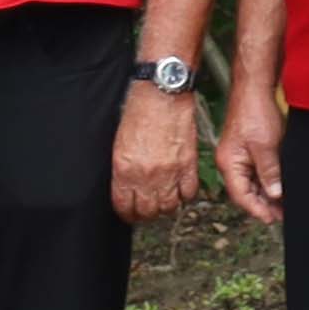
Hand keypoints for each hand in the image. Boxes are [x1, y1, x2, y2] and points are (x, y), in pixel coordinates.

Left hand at [109, 79, 197, 223]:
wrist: (162, 95)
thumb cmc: (140, 112)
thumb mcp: (119, 144)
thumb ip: (122, 170)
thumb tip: (126, 187)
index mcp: (125, 170)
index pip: (124, 206)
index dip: (126, 214)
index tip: (129, 213)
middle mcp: (147, 175)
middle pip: (148, 212)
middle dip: (145, 214)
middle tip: (146, 210)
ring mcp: (170, 172)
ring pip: (169, 207)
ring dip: (166, 207)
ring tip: (164, 202)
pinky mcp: (188, 165)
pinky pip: (189, 193)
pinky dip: (185, 195)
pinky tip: (180, 190)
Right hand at [217, 84, 284, 225]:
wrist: (255, 88)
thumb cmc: (255, 112)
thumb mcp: (265, 147)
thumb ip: (269, 172)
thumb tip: (275, 193)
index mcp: (230, 163)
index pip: (241, 196)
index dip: (257, 209)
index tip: (272, 219)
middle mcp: (231, 162)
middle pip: (245, 192)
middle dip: (263, 205)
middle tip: (282, 215)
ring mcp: (239, 156)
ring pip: (252, 183)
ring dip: (267, 194)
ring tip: (283, 205)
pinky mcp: (248, 149)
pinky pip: (256, 172)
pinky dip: (267, 181)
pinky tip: (279, 186)